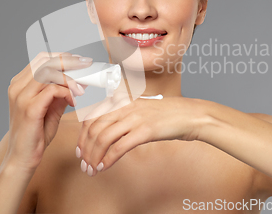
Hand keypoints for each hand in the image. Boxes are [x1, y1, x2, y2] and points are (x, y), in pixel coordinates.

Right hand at [4, 52, 91, 170]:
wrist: (22, 159)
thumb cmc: (36, 134)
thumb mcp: (51, 108)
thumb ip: (61, 92)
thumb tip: (79, 79)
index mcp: (19, 84)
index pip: (42, 59)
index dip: (62, 57)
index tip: (81, 61)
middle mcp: (17, 87)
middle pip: (46, 61)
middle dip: (70, 62)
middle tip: (87, 66)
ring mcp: (21, 97)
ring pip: (49, 72)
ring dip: (71, 78)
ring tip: (82, 88)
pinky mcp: (29, 108)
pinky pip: (52, 90)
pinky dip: (67, 92)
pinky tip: (74, 101)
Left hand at [76, 95, 202, 175]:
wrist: (191, 115)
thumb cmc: (167, 115)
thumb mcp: (140, 110)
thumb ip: (123, 117)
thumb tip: (105, 132)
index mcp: (122, 101)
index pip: (91, 116)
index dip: (81, 135)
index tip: (80, 149)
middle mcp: (125, 107)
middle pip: (93, 128)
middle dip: (84, 148)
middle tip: (83, 163)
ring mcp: (135, 118)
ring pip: (102, 138)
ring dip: (93, 157)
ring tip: (92, 169)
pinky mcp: (145, 130)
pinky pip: (119, 147)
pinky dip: (107, 159)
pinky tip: (104, 167)